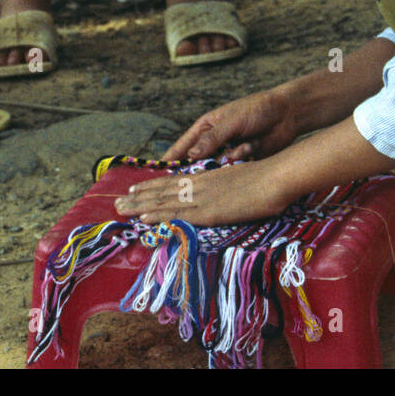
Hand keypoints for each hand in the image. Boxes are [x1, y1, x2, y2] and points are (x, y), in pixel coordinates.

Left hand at [116, 157, 289, 226]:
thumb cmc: (269, 178)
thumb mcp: (244, 178)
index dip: (154, 186)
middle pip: (164, 190)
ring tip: (120, 210)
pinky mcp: (208, 211)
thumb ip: (230, 186)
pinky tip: (142, 219)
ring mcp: (203, 198)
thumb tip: (225, 194)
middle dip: (140, 197)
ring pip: (164, 201)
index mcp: (211, 177)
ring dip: (140, 206)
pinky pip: (177, 214)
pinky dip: (158, 216)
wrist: (278, 176)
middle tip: (117, 203)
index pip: (176, 182)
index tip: (136, 189)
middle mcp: (201, 185)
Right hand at [163, 89, 298, 161]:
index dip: (171, 160)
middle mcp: (214, 142)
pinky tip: (253, 145)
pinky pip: (235, 167)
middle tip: (192, 177)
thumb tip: (191, 155)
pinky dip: (243, 156)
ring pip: (217, 167)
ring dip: (227, 159)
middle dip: (198, 168)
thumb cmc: (257, 110)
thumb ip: (213, 138)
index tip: (158, 174)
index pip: (183, 146)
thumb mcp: (232, 120)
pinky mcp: (244, 162)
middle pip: (197, 162)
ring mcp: (228, 153)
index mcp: (206, 128)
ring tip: (241, 145)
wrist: (287, 114)